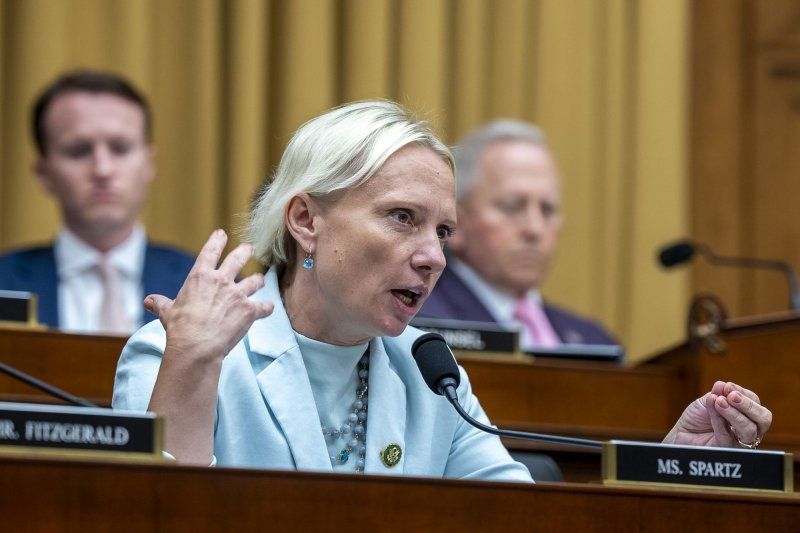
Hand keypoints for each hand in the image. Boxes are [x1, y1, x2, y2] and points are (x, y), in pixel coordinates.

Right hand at [144, 229, 273, 360]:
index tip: (222, 234)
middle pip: (238, 259)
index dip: (217, 241)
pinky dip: (266, 308)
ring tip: (259, 279)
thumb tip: (148, 301)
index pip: (210, 252)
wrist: (196, 345)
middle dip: (244, 252)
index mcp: (201, 276)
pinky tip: (269, 308)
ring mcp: (238, 294)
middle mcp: (222, 281)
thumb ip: (160, 303)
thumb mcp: (167, 312)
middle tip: (248, 249)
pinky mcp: (250, 310)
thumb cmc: (180, 327)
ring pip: (254, 281)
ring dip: (257, 280)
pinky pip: (263, 307)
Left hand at [664, 381, 771, 447]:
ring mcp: (740, 442)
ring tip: (719, 401)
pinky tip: (712, 411)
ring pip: (749, 430)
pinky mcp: (727, 450)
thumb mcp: (707, 401)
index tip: (728, 386)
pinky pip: (727, 436)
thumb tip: (722, 384)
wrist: (681, 433)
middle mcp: (749, 429)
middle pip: (763, 419)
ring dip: (734, 413)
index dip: (743, 393)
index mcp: (747, 414)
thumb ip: (716, 394)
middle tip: (732, 396)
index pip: (755, 402)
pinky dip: (719, 421)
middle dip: (748, 405)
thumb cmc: (697, 417)